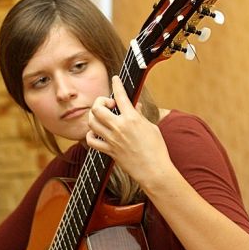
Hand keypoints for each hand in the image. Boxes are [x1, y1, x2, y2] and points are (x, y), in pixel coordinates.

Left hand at [85, 76, 172, 191]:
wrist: (154, 170)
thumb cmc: (157, 149)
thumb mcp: (151, 127)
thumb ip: (139, 115)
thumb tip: (134, 106)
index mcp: (132, 119)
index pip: (120, 96)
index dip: (117, 84)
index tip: (115, 78)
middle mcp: (119, 127)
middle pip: (97, 108)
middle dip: (100, 101)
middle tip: (108, 105)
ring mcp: (112, 140)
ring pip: (92, 122)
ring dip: (94, 116)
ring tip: (102, 117)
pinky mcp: (109, 151)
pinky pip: (91, 140)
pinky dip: (91, 134)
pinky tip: (98, 133)